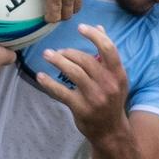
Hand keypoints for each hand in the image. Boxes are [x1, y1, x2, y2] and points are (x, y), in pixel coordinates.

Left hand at [37, 24, 129, 141]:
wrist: (111, 131)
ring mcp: (95, 97)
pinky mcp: (81, 108)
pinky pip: (62, 92)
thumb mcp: (115, 78)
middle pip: (85, 60)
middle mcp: (108, 84)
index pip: (108, 48)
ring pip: (73, 72)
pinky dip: (49, 83)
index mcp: (118, 74)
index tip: (80, 27)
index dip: (94, 35)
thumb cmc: (111, 99)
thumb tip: (100, 28)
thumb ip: (107, 54)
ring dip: (58, 61)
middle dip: (69, 52)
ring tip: (48, 55)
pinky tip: (40, 76)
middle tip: (58, 52)